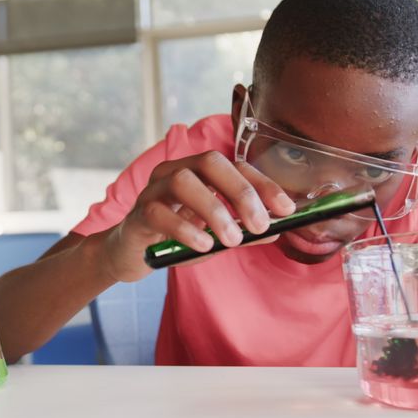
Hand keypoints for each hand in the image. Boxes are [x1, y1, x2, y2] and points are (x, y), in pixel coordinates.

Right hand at [102, 151, 295, 281]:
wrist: (130, 255)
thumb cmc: (175, 239)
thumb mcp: (215, 235)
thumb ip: (243, 232)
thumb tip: (276, 229)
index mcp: (198, 172)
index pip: (236, 166)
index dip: (263, 184)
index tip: (287, 209)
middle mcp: (176, 171)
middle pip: (210, 163)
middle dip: (241, 192)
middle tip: (259, 225)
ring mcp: (154, 189)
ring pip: (184, 182)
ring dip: (214, 210)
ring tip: (232, 240)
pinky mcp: (138, 213)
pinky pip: (160, 213)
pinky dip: (186, 229)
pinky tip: (203, 246)